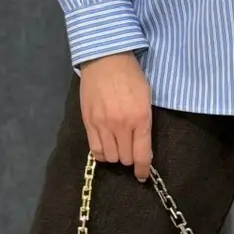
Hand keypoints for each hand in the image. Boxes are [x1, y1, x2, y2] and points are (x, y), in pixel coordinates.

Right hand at [78, 52, 153, 181]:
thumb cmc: (131, 75)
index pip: (141, 155)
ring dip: (115, 155)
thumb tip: (143, 148)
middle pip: (125, 158)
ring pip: (109, 157)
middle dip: (129, 158)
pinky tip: (105, 146)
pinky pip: (94, 149)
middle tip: (130, 150)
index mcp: (140, 118)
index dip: (143, 169)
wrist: (106, 58)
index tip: (142, 175)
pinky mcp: (88, 122)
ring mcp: (102, 124)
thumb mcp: (146, 98)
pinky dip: (101, 153)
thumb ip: (144, 123)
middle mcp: (121, 125)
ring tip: (117, 146)